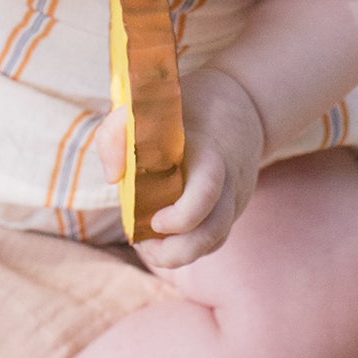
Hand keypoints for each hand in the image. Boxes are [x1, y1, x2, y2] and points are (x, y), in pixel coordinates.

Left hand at [98, 66, 265, 268]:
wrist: (244, 105)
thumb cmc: (188, 104)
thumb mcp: (151, 103)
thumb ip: (120, 130)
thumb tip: (114, 178)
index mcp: (210, 154)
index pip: (207, 192)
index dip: (182, 216)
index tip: (154, 220)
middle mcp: (228, 183)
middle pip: (213, 232)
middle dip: (175, 252)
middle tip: (142, 241)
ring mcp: (232, 200)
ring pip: (214, 242)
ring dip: (177, 254)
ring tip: (145, 243)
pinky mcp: (229, 210)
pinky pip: (212, 240)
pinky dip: (185, 247)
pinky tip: (157, 238)